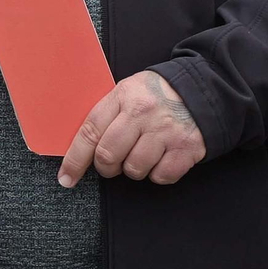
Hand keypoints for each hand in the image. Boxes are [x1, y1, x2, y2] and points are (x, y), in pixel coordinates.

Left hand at [58, 70, 205, 187]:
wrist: (200, 91)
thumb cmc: (156, 94)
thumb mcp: (128, 91)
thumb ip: (107, 113)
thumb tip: (81, 146)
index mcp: (123, 96)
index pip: (90, 131)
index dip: (74, 159)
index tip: (66, 178)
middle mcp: (143, 113)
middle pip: (108, 155)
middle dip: (105, 167)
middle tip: (111, 164)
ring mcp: (166, 132)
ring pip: (134, 169)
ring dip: (133, 170)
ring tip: (141, 154)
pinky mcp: (186, 148)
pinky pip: (161, 176)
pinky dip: (158, 173)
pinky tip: (161, 158)